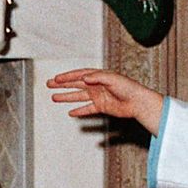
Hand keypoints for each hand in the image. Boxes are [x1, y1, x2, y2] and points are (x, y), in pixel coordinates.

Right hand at [47, 66, 165, 134]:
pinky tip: (71, 113)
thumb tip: (84, 78)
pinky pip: (87, 108)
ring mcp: (98, 96)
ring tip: (54, 98)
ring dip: (66, 97)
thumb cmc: (128, 87)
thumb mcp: (112, 79)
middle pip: (75, 84)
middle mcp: (96, 85)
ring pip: (78, 96)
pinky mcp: (101, 107)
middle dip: (62, 85)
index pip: (79, 75)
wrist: (138, 102)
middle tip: (49, 84)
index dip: (67, 77)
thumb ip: (97, 77)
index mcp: (98, 76)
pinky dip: (79, 110)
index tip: (56, 79)